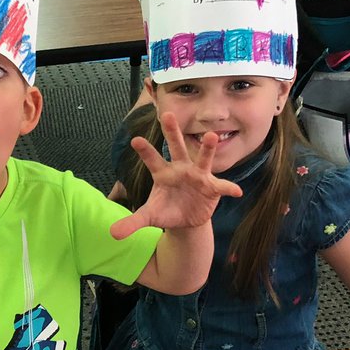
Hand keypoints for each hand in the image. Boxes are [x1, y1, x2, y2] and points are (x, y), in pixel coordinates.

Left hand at [111, 113, 241, 239]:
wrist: (185, 220)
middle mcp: (181, 169)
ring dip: (207, 148)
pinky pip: (222, 187)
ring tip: (211, 136)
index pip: (152, 160)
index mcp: (163, 173)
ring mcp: (198, 176)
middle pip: (177, 148)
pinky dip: (229, 189)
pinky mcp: (212, 188)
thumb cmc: (165, 211)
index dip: (145, 151)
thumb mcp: (149, 217)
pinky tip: (237, 192)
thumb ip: (132, 222)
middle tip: (168, 115)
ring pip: (203, 159)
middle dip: (173, 132)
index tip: (135, 140)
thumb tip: (112, 234)